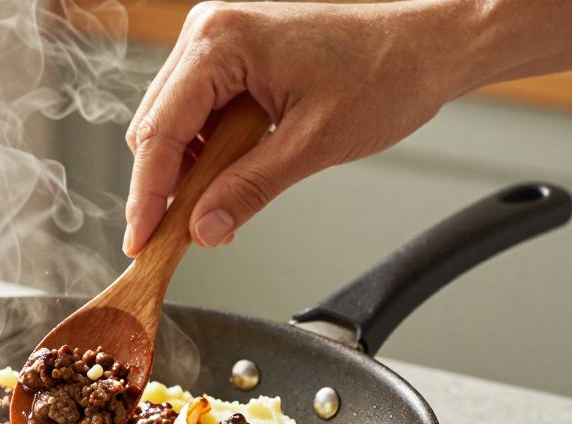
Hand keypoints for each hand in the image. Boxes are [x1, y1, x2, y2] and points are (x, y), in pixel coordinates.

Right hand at [123, 1, 468, 255]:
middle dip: (165, 187)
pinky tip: (229, 177)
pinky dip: (207, 153)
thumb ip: (248, 190)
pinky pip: (198, 114)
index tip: (141, 241)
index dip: (147, 196)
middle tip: (179, 239)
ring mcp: (219, 42)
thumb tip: (202, 230)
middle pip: (155, 128)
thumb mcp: (312, 145)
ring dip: (188, 172)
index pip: (159, 132)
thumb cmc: (386, 74)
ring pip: (173, 124)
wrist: (430, 46)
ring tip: (216, 208)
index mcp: (220, 42)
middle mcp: (210, 33)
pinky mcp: (233, 57)